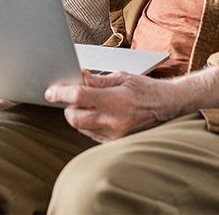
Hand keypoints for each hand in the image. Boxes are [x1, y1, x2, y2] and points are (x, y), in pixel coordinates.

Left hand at [45, 71, 173, 142]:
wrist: (168, 107)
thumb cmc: (146, 89)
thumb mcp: (123, 77)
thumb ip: (98, 79)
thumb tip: (77, 77)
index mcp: (115, 100)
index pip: (79, 96)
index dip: (61, 92)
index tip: (50, 91)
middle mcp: (114, 120)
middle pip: (74, 117)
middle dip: (68, 107)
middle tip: (72, 97)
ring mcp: (114, 134)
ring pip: (81, 128)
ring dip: (78, 116)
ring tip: (89, 104)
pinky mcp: (115, 142)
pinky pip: (91, 135)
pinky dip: (88, 124)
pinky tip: (97, 114)